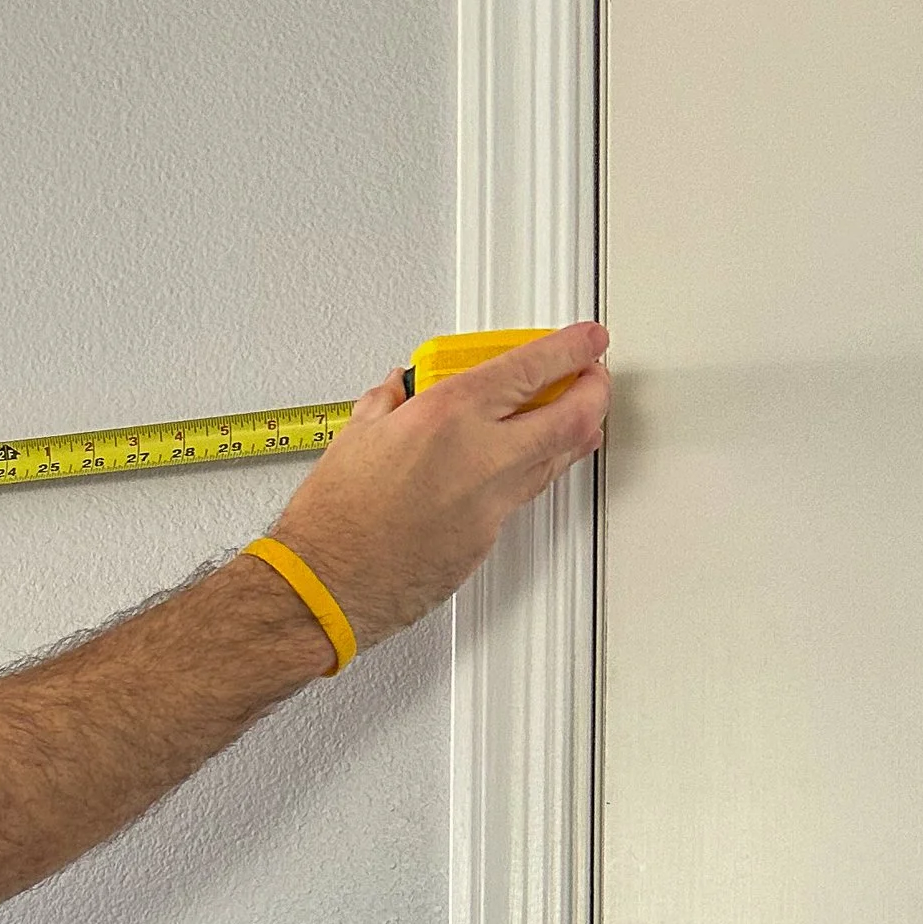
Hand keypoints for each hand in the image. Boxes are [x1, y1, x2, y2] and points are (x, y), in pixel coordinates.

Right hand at [270, 322, 608, 650]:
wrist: (326, 585)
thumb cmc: (332, 519)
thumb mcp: (356, 435)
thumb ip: (389, 402)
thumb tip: (400, 389)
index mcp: (448, 415)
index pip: (534, 367)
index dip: (572, 347)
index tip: (586, 338)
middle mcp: (481, 456)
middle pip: (575, 415)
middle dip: (595, 389)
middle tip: (592, 376)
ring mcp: (491, 502)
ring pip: (559, 459)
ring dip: (573, 432)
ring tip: (570, 417)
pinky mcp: (488, 540)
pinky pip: (522, 496)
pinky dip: (527, 472)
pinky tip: (517, 465)